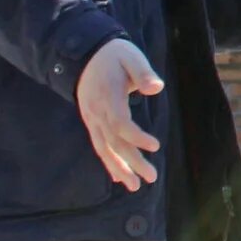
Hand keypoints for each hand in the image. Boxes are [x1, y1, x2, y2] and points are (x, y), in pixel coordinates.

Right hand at [75, 39, 163, 191]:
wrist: (84, 54)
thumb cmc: (114, 56)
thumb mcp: (131, 57)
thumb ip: (143, 72)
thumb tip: (156, 87)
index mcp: (108, 97)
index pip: (120, 123)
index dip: (136, 137)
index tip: (155, 146)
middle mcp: (97, 113)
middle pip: (114, 142)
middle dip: (132, 162)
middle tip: (151, 178)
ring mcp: (92, 119)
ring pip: (105, 148)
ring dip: (120, 168)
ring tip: (135, 186)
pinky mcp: (92, 122)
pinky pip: (99, 145)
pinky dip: (109, 161)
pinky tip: (118, 176)